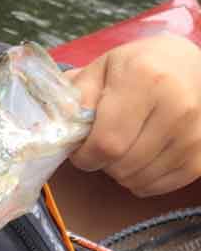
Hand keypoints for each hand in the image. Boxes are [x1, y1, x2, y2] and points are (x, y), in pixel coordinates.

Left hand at [65, 34, 200, 196]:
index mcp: (144, 81)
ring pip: (140, 179)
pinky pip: (160, 186)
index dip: (85, 155)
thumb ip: (78, 97)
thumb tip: (61, 129)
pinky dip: (141, 181)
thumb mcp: (101, 68)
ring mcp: (194, 133)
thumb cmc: (137, 65)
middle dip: (100, 163)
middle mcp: (176, 107)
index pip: (107, 142)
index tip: (79, 149)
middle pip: (123, 165)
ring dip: (119, 173)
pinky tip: (138, 159)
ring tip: (120, 149)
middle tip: (98, 147)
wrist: (188, 64)